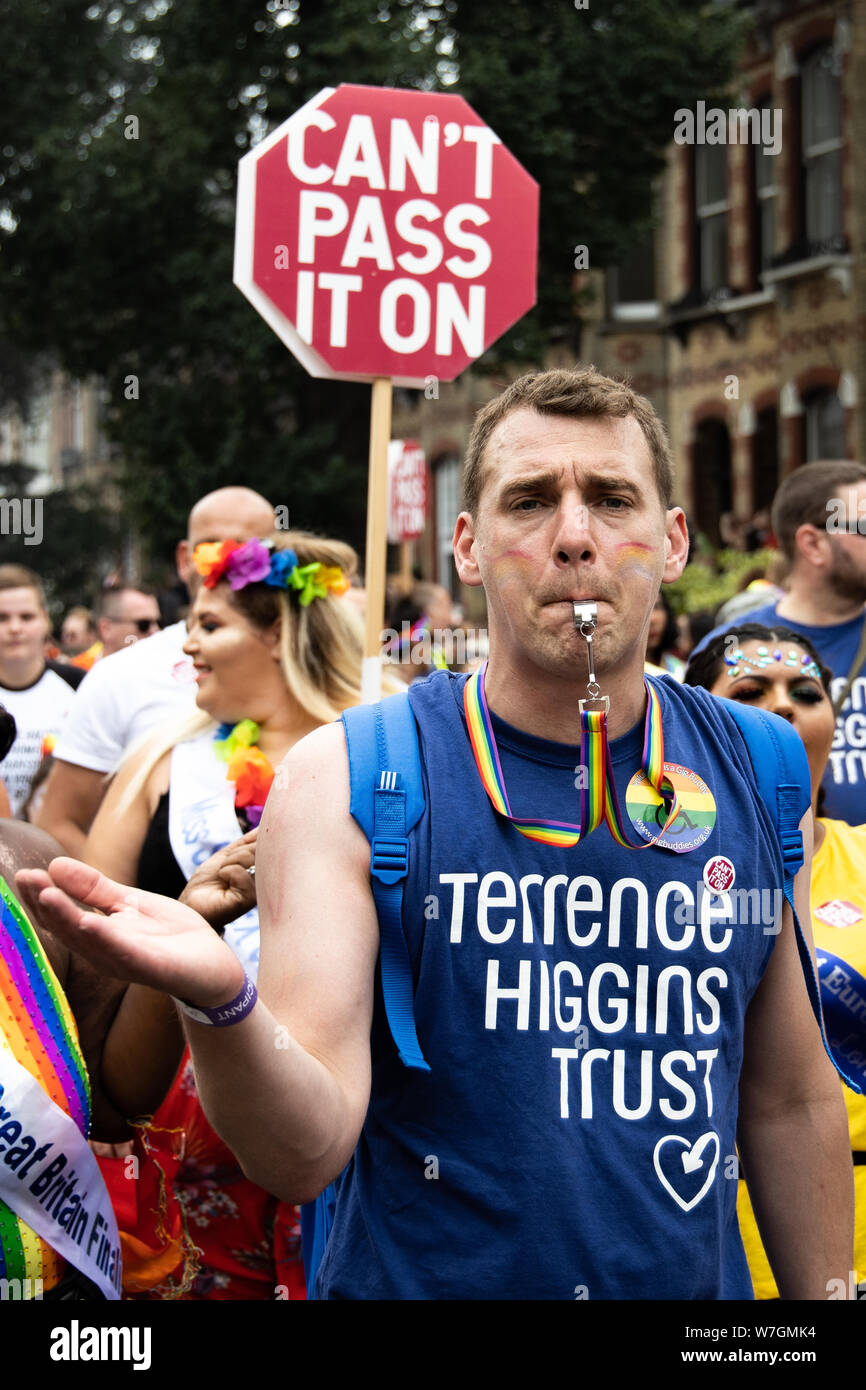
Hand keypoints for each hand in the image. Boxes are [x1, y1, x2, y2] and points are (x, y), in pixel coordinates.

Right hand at [15, 858, 244, 1007]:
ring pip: (89, 940)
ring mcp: (125, 961)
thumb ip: (94, 888)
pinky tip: (90, 923)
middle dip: (44, 904)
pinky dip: (106, 938)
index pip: (60, 916)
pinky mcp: (150, 967)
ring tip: (46, 894)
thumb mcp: (129, 902)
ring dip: (66, 918)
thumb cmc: (170, 935)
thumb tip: (54, 864)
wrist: (212, 964)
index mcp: (96, 935)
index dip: (40, 896)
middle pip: (66, 928)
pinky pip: (124, 952)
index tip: (23, 874)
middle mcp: (102, 951)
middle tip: (25, 879)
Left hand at [179, 829, 256, 930]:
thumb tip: (263, 826)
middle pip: (258, 848)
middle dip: (237, 852)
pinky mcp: (248, 899)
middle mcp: (264, 880)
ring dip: (229, 862)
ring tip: (222, 876)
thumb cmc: (207, 883)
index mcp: (262, 870)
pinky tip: (222, 882)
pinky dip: (226, 872)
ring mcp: (258, 889)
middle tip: (225, 867)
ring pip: (248, 857)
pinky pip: (239, 872)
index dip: (254, 841)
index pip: (267, 844)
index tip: (239, 850)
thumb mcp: (228, 855)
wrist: (191, 903)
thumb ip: (247, 842)